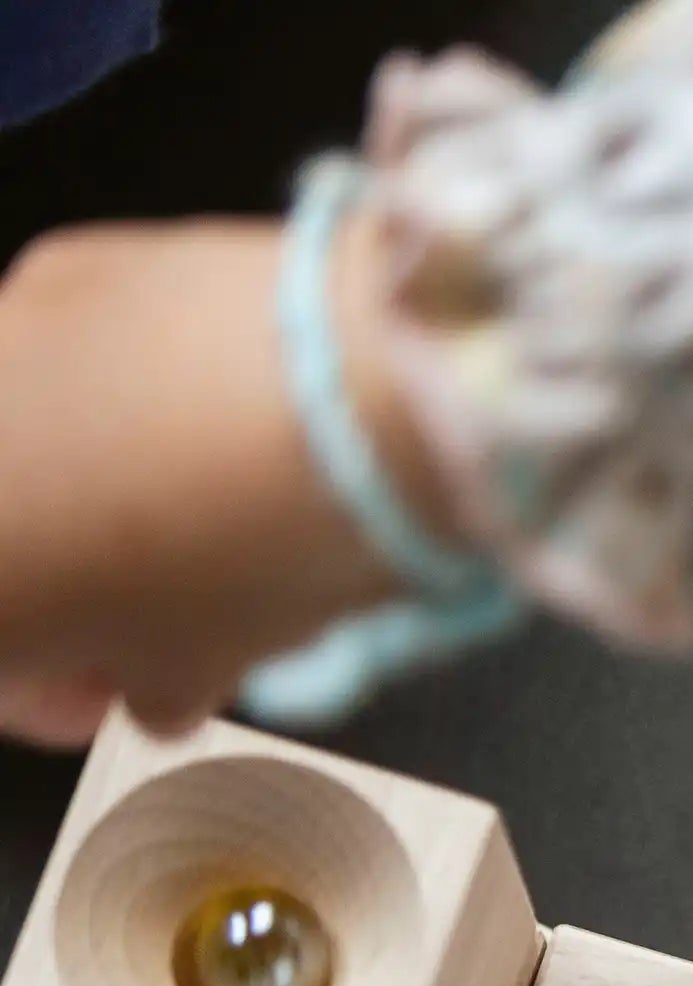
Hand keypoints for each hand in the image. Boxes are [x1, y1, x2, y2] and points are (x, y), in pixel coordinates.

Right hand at [0, 214, 451, 747]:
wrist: (342, 393)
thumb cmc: (255, 548)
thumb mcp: (204, 665)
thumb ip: (151, 683)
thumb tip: (156, 677)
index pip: (0, 666)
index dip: (55, 686)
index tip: (113, 691)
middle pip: (10, 541)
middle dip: (70, 580)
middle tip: (161, 606)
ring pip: (32, 444)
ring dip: (93, 487)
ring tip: (203, 509)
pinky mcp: (61, 270)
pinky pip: (72, 358)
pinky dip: (120, 397)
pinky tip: (212, 417)